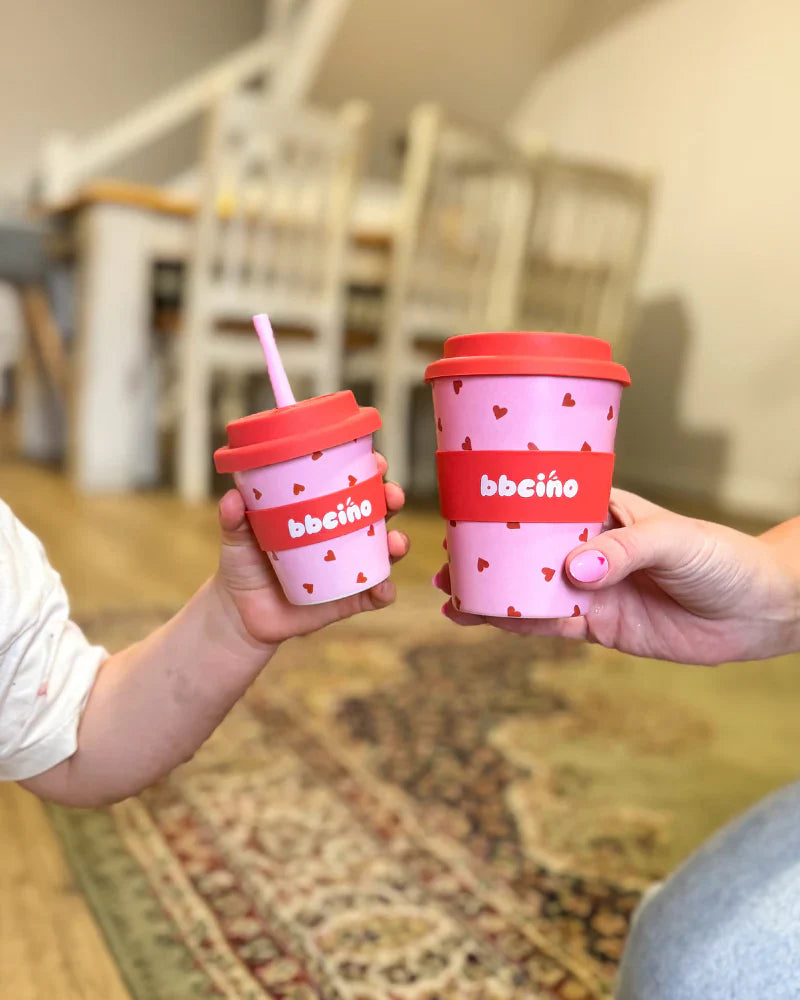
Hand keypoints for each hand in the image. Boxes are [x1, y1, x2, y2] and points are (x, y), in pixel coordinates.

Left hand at [215, 453, 408, 648]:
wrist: (241, 614)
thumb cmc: (243, 565)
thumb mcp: (237, 537)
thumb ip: (234, 519)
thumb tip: (233, 497)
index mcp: (322, 512)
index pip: (352, 485)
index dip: (370, 470)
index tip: (377, 461)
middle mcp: (342, 536)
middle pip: (379, 512)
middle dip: (392, 500)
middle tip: (391, 496)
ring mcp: (349, 568)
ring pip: (385, 552)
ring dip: (398, 543)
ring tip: (394, 541)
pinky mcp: (347, 600)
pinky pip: (375, 595)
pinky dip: (385, 591)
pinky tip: (383, 587)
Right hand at [436, 489, 799, 664]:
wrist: (760, 610)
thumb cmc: (723, 558)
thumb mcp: (675, 541)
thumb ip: (623, 551)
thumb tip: (574, 571)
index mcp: (601, 512)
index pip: (542, 507)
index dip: (502, 512)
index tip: (465, 516)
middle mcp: (589, 549)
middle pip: (525, 552)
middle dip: (485, 559)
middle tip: (445, 565)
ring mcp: (592, 590)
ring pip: (530, 592)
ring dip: (492, 596)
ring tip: (453, 597)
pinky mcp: (601, 627)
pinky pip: (552, 626)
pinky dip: (520, 626)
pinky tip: (489, 623)